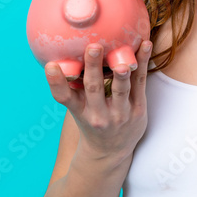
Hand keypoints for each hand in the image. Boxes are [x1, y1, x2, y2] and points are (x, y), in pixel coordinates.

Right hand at [44, 41, 152, 160]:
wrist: (111, 151)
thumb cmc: (92, 120)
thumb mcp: (79, 109)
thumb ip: (74, 86)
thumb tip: (68, 50)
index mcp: (79, 111)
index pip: (64, 97)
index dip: (56, 82)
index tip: (51, 66)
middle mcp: (98, 114)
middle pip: (94, 89)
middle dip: (93, 68)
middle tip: (93, 47)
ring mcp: (120, 113)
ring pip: (121, 90)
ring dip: (122, 73)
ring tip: (122, 59)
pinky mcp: (139, 109)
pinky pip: (140, 83)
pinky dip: (142, 63)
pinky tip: (145, 45)